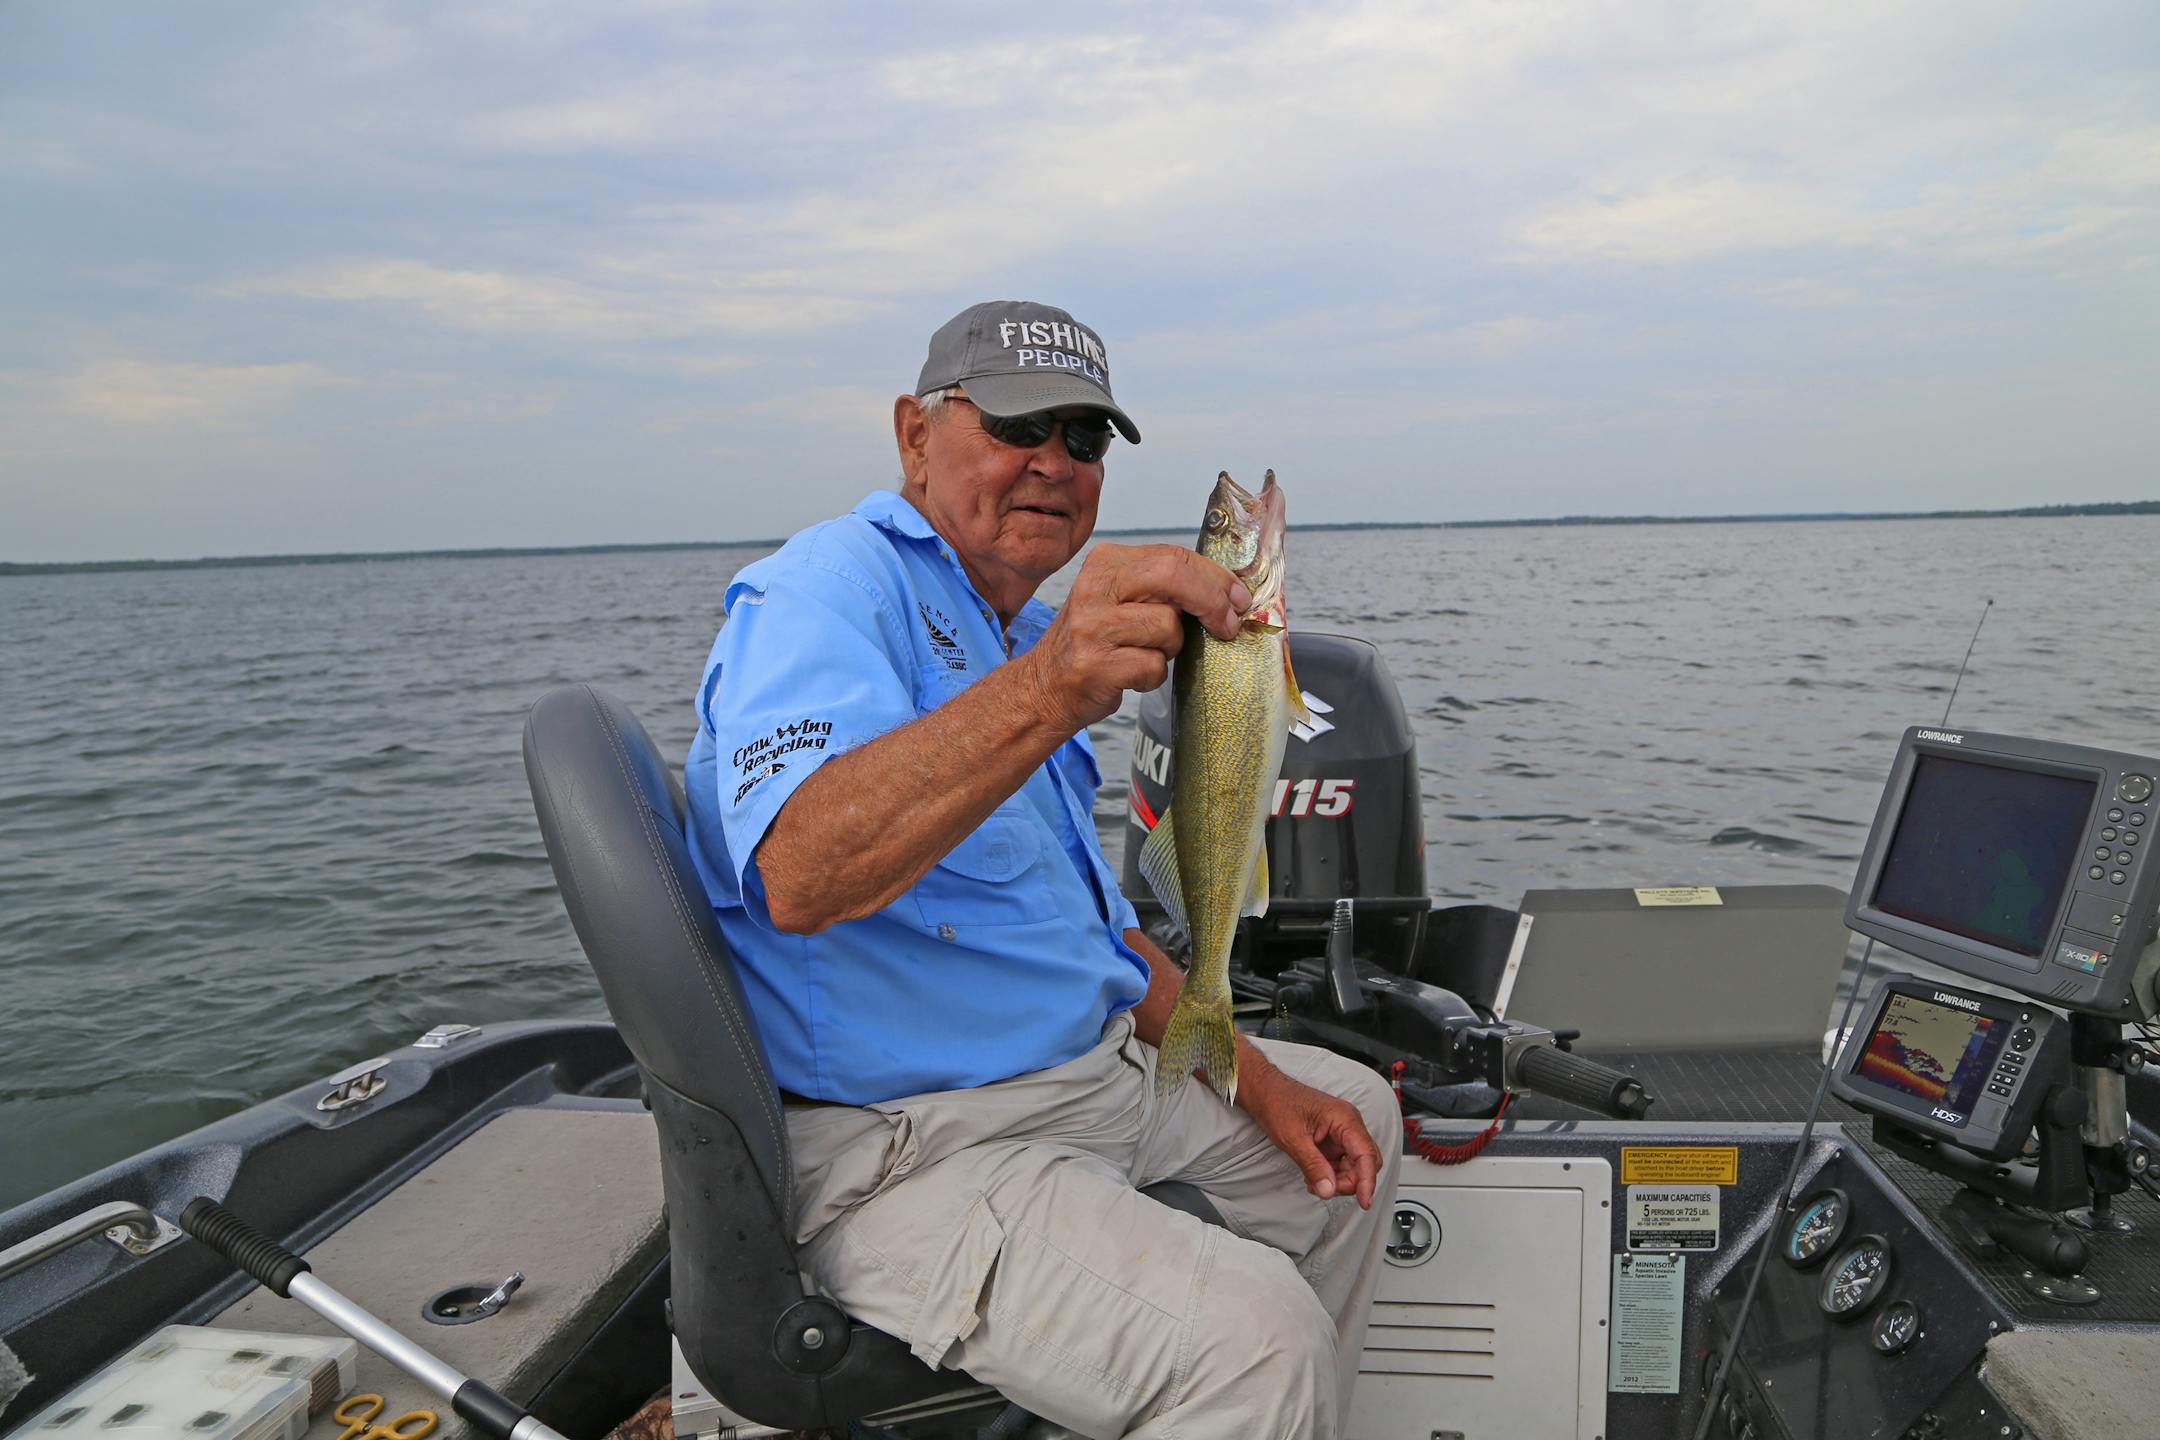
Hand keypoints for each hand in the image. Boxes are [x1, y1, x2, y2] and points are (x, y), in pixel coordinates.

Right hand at [1018, 543, 1249, 733]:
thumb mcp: (1122, 599)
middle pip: (1174, 578)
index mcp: (1106, 563)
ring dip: (1171, 649)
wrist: (1045, 685)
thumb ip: (1165, 587)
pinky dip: (1153, 676)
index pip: (1174, 557)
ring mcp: (1091, 627)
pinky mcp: (1094, 665)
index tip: (1239, 598)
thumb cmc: (1097, 641)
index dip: (1216, 578)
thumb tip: (1230, 592)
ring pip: (1168, 628)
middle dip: (1212, 602)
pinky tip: (1133, 674)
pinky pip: (1153, 666)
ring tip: (1147, 653)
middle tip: (1227, 625)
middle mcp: (1095, 588)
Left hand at [1237, 1060, 1382, 1208]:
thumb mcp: (1293, 1139)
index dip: (1368, 1181)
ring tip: (1314, 1182)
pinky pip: (1341, 1162)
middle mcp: (1348, 1124)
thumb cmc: (1278, 1103)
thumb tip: (1328, 1190)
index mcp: (1345, 1119)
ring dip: (1338, 1180)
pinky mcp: (1333, 1139)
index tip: (1364, 1201)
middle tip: (1327, 1189)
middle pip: (1365, 1162)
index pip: (1366, 1155)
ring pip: (1353, 1165)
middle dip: (1350, 1181)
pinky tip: (1314, 1176)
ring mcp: (1342, 1132)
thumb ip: (1313, 1166)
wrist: (1265, 1091)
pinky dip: (1330, 1174)